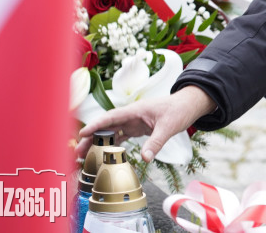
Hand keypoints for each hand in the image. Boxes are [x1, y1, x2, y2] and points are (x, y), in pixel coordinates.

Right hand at [76, 86, 216, 161]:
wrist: (187, 106)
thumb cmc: (178, 110)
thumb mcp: (169, 126)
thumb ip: (156, 142)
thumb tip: (145, 159)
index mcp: (135, 110)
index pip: (111, 117)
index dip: (96, 124)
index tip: (82, 133)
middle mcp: (131, 115)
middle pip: (106, 126)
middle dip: (91, 138)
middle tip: (78, 151)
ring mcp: (133, 122)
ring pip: (111, 132)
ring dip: (99, 143)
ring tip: (86, 156)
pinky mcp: (137, 128)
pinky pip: (120, 136)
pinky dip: (111, 145)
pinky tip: (103, 155)